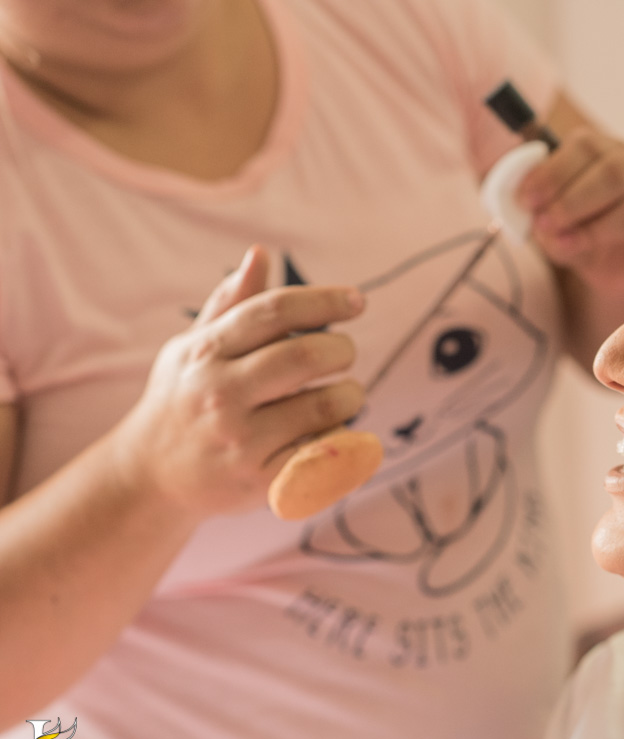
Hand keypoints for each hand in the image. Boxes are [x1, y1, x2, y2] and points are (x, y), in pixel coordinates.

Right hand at [109, 247, 366, 518]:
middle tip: (346, 352)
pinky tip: (335, 431)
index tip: (357, 301)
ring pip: (326, 406)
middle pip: (306, 357)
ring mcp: (241, 441)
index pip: (273, 311)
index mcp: (205, 353)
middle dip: (342, 349)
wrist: (149, 479)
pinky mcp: (261, 481)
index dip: (323, 300)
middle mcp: (220, 395)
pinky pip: (325, 452)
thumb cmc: (182, 400)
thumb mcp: (192, 349)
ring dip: (351, 395)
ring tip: (346, 394)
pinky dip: (342, 438)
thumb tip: (260, 254)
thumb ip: (230, 304)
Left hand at [518, 127, 623, 291]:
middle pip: (614, 172)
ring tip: (566, 245)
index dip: (554, 172)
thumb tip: (533, 212)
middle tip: (545, 224)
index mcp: (604, 152)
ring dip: (596, 229)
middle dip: (572, 200)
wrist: (610, 267)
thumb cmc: (578, 231)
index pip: (586, 146)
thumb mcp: (551, 220)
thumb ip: (538, 212)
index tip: (527, 199)